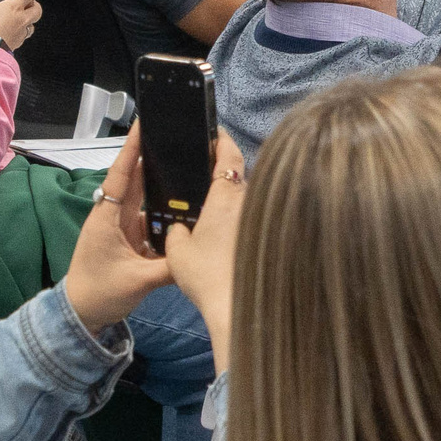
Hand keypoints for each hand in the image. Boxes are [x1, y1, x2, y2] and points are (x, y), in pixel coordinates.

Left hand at [63, 133, 178, 332]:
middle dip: (152, 158)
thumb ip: (170, 267)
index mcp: (107, 218)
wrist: (81, 314)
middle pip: (135, 181)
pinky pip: (151, 219)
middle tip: (176, 140)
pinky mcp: (131, 240)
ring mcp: (122, 228)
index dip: (131, 149)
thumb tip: (200, 252)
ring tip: (189, 169)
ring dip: (164, 186)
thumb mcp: (138, 281)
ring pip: (146, 200)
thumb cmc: (100, 293)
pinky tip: (187, 208)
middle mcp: (114, 217)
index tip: (143, 125)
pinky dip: (166, 213)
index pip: (122, 176)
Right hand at [155, 132, 243, 360]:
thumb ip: (175, 231)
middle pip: (239, 178)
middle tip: (205, 172)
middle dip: (224, 174)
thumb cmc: (208, 277)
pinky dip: (238, 222)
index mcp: (226, 197)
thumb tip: (178, 227)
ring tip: (210, 209)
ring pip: (246, 202)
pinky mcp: (266, 240)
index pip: (229, 155)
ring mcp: (260, 222)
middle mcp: (248, 205)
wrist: (238, 308)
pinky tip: (224, 237)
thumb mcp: (177, 251)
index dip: (223, 140)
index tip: (216, 132)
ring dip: (231, 202)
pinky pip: (250, 221)